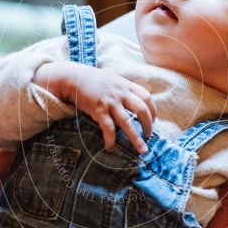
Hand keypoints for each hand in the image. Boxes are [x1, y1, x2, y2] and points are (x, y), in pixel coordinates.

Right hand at [36, 62, 155, 153]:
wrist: (72, 78)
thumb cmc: (92, 80)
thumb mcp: (112, 79)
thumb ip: (123, 88)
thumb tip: (132, 99)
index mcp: (126, 85)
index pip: (146, 97)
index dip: (152, 110)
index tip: (154, 120)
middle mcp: (121, 94)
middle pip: (141, 110)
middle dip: (148, 125)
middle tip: (149, 136)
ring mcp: (110, 102)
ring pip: (128, 123)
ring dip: (136, 138)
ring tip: (142, 150)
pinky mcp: (98, 110)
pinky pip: (108, 128)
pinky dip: (110, 139)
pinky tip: (110, 147)